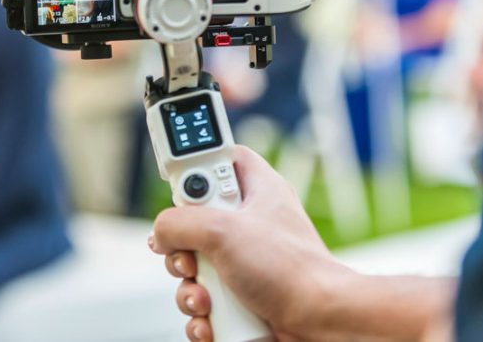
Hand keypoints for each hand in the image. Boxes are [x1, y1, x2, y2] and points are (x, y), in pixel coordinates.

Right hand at [150, 146, 350, 341]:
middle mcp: (248, 225)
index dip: (197, 165)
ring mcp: (243, 264)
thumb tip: (161, 233)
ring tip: (206, 297)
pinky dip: (201, 314)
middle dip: (181, 245)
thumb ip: (179, 221)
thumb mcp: (223, 231)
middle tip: (194, 253)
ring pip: (192, 266)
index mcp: (256, 191)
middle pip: (192, 220)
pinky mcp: (240, 298)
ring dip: (188, 287)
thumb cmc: (293, 272)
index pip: (221, 158)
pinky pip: (202, 301)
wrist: (321, 325)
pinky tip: (212, 320)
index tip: (178, 180)